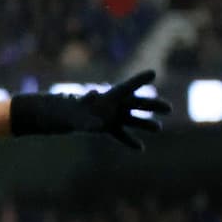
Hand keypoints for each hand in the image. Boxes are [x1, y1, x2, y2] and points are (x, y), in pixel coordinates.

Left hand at [11, 69, 169, 149]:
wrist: (53, 115)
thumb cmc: (62, 112)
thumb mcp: (72, 117)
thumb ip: (85, 122)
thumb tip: (98, 127)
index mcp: (105, 97)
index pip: (126, 87)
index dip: (139, 80)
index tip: (153, 72)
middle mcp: (111, 105)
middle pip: (135, 104)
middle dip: (151, 105)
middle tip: (169, 108)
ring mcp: (109, 116)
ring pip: (131, 120)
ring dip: (144, 124)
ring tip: (159, 128)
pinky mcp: (105, 128)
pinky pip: (119, 135)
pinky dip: (128, 141)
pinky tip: (140, 148)